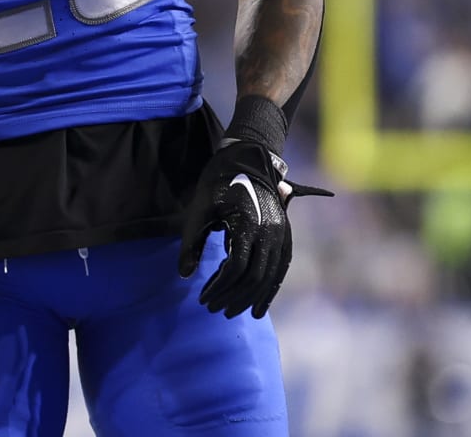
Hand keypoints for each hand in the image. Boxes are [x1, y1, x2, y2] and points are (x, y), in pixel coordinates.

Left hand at [177, 140, 330, 318]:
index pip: (236, 268)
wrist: (245, 160)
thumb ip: (191, 244)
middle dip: (233, 297)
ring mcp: (281, 234)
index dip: (219, 287)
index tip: (203, 299)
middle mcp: (270, 232)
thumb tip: (185, 275)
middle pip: (254, 277)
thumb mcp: (198, 212)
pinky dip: (270, 289)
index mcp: (248, 225)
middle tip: (214, 309)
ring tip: (232, 311)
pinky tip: (258, 306)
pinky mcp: (284, 235)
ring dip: (251, 297)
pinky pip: (280, 269)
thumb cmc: (216, 185)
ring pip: (270, 276)